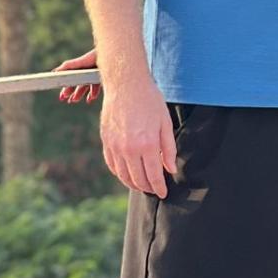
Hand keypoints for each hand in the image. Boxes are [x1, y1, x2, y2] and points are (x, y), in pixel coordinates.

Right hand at [56, 48, 101, 103]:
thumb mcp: (80, 62)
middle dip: (72, 93)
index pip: (71, 79)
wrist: (111, 55)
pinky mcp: (104, 77)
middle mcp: (87, 71)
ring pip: (87, 87)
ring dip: (80, 94)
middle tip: (69, 101)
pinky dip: (93, 94)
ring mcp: (95, 74)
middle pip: (78, 84)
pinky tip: (90, 99)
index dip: (66, 89)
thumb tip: (54, 72)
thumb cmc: (95, 56)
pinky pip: (97, 87)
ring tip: (75, 100)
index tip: (62, 97)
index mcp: (80, 67)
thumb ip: (68, 67)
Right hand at [99, 77, 177, 197]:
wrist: (126, 85)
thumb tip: (171, 169)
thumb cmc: (150, 101)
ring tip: (142, 185)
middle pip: (138, 179)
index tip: (164, 193)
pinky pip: (112, 165)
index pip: (154, 175)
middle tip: (155, 189)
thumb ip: (169, 148)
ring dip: (133, 184)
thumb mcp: (165, 123)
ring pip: (123, 175)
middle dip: (148, 187)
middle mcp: (129, 149)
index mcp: (147, 144)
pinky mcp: (106, 142)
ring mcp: (115, 146)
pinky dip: (120, 174)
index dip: (160, 187)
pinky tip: (127, 174)